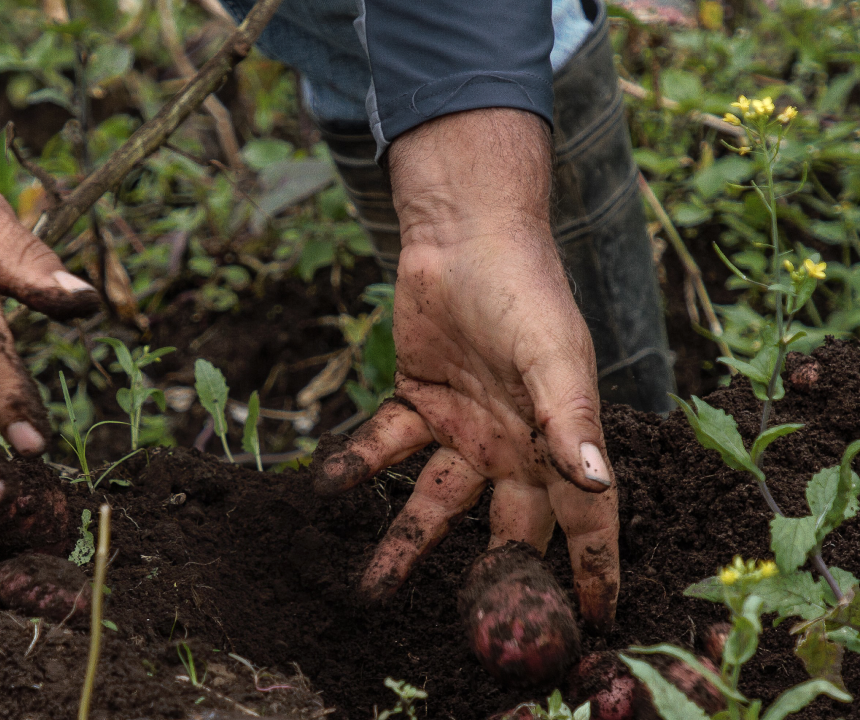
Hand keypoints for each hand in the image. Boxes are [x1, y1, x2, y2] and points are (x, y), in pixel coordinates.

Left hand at [312, 109, 619, 627]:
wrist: (466, 232)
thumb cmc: (526, 290)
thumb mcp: (554, 356)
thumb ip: (570, 421)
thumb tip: (598, 486)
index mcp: (559, 440)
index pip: (586, 519)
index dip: (593, 571)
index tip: (596, 627)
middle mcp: (513, 445)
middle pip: (506, 530)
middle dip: (490, 580)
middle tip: (468, 637)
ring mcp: (462, 428)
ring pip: (433, 504)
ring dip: (403, 545)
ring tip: (369, 591)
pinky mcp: (415, 402)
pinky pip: (383, 447)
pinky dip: (355, 468)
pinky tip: (325, 489)